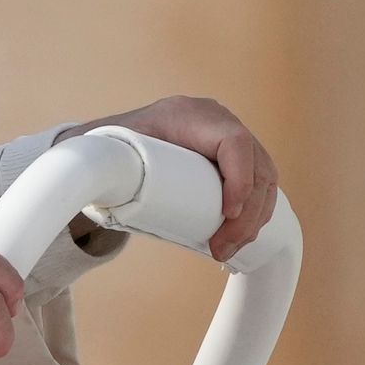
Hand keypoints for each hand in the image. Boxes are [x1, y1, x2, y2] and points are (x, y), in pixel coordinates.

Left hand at [92, 95, 278, 260]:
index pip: (234, 141)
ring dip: (254, 219)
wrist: (119, 144)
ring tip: (227, 250)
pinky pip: (261, 184)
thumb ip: (104, 166)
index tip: (227, 215)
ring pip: (265, 178)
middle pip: (257, 164)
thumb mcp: (110, 152)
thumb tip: (99, 188)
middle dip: (248, 213)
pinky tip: (241, 238)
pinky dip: (256, 213)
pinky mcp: (235, 158)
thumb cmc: (113, 149)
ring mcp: (230, 137)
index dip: (240, 178)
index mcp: (188, 114)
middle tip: (223, 248)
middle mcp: (216, 120)